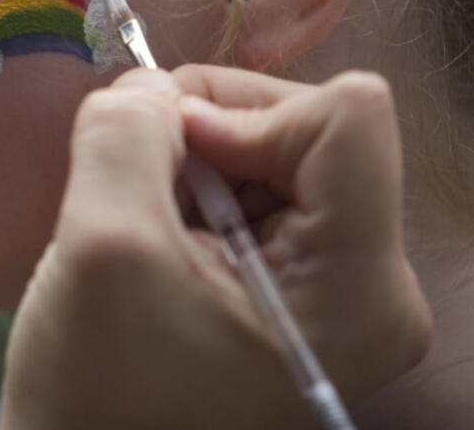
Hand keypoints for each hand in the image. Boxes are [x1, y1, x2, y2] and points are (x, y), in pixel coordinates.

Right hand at [0, 66, 430, 429]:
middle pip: (308, 127)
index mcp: (360, 284)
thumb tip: (149, 85)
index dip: (242, 115)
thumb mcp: (103, 248)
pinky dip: (190, 190)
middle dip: (206, 137)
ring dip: (189, 165)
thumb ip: (126, 137)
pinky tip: (156, 241)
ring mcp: (339, 284)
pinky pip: (256, 188)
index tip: (167, 164)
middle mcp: (374, 280)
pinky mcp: (301, 285)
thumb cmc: (100, 389)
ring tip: (141, 227)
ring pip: (273, 150)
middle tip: (135, 186)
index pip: (345, 117)